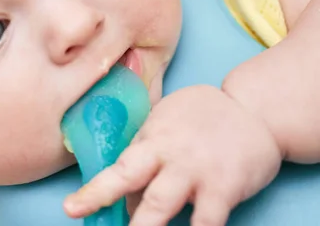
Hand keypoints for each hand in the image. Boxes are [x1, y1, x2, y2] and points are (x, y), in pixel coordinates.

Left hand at [64, 85, 281, 225]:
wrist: (253, 110)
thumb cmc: (201, 118)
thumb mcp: (164, 124)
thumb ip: (144, 155)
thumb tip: (124, 199)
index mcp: (151, 139)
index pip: (117, 166)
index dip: (93, 189)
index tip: (71, 208)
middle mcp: (168, 154)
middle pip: (130, 178)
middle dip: (103, 198)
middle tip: (80, 214)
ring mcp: (195, 171)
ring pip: (162, 204)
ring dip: (145, 225)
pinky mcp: (224, 188)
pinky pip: (207, 221)